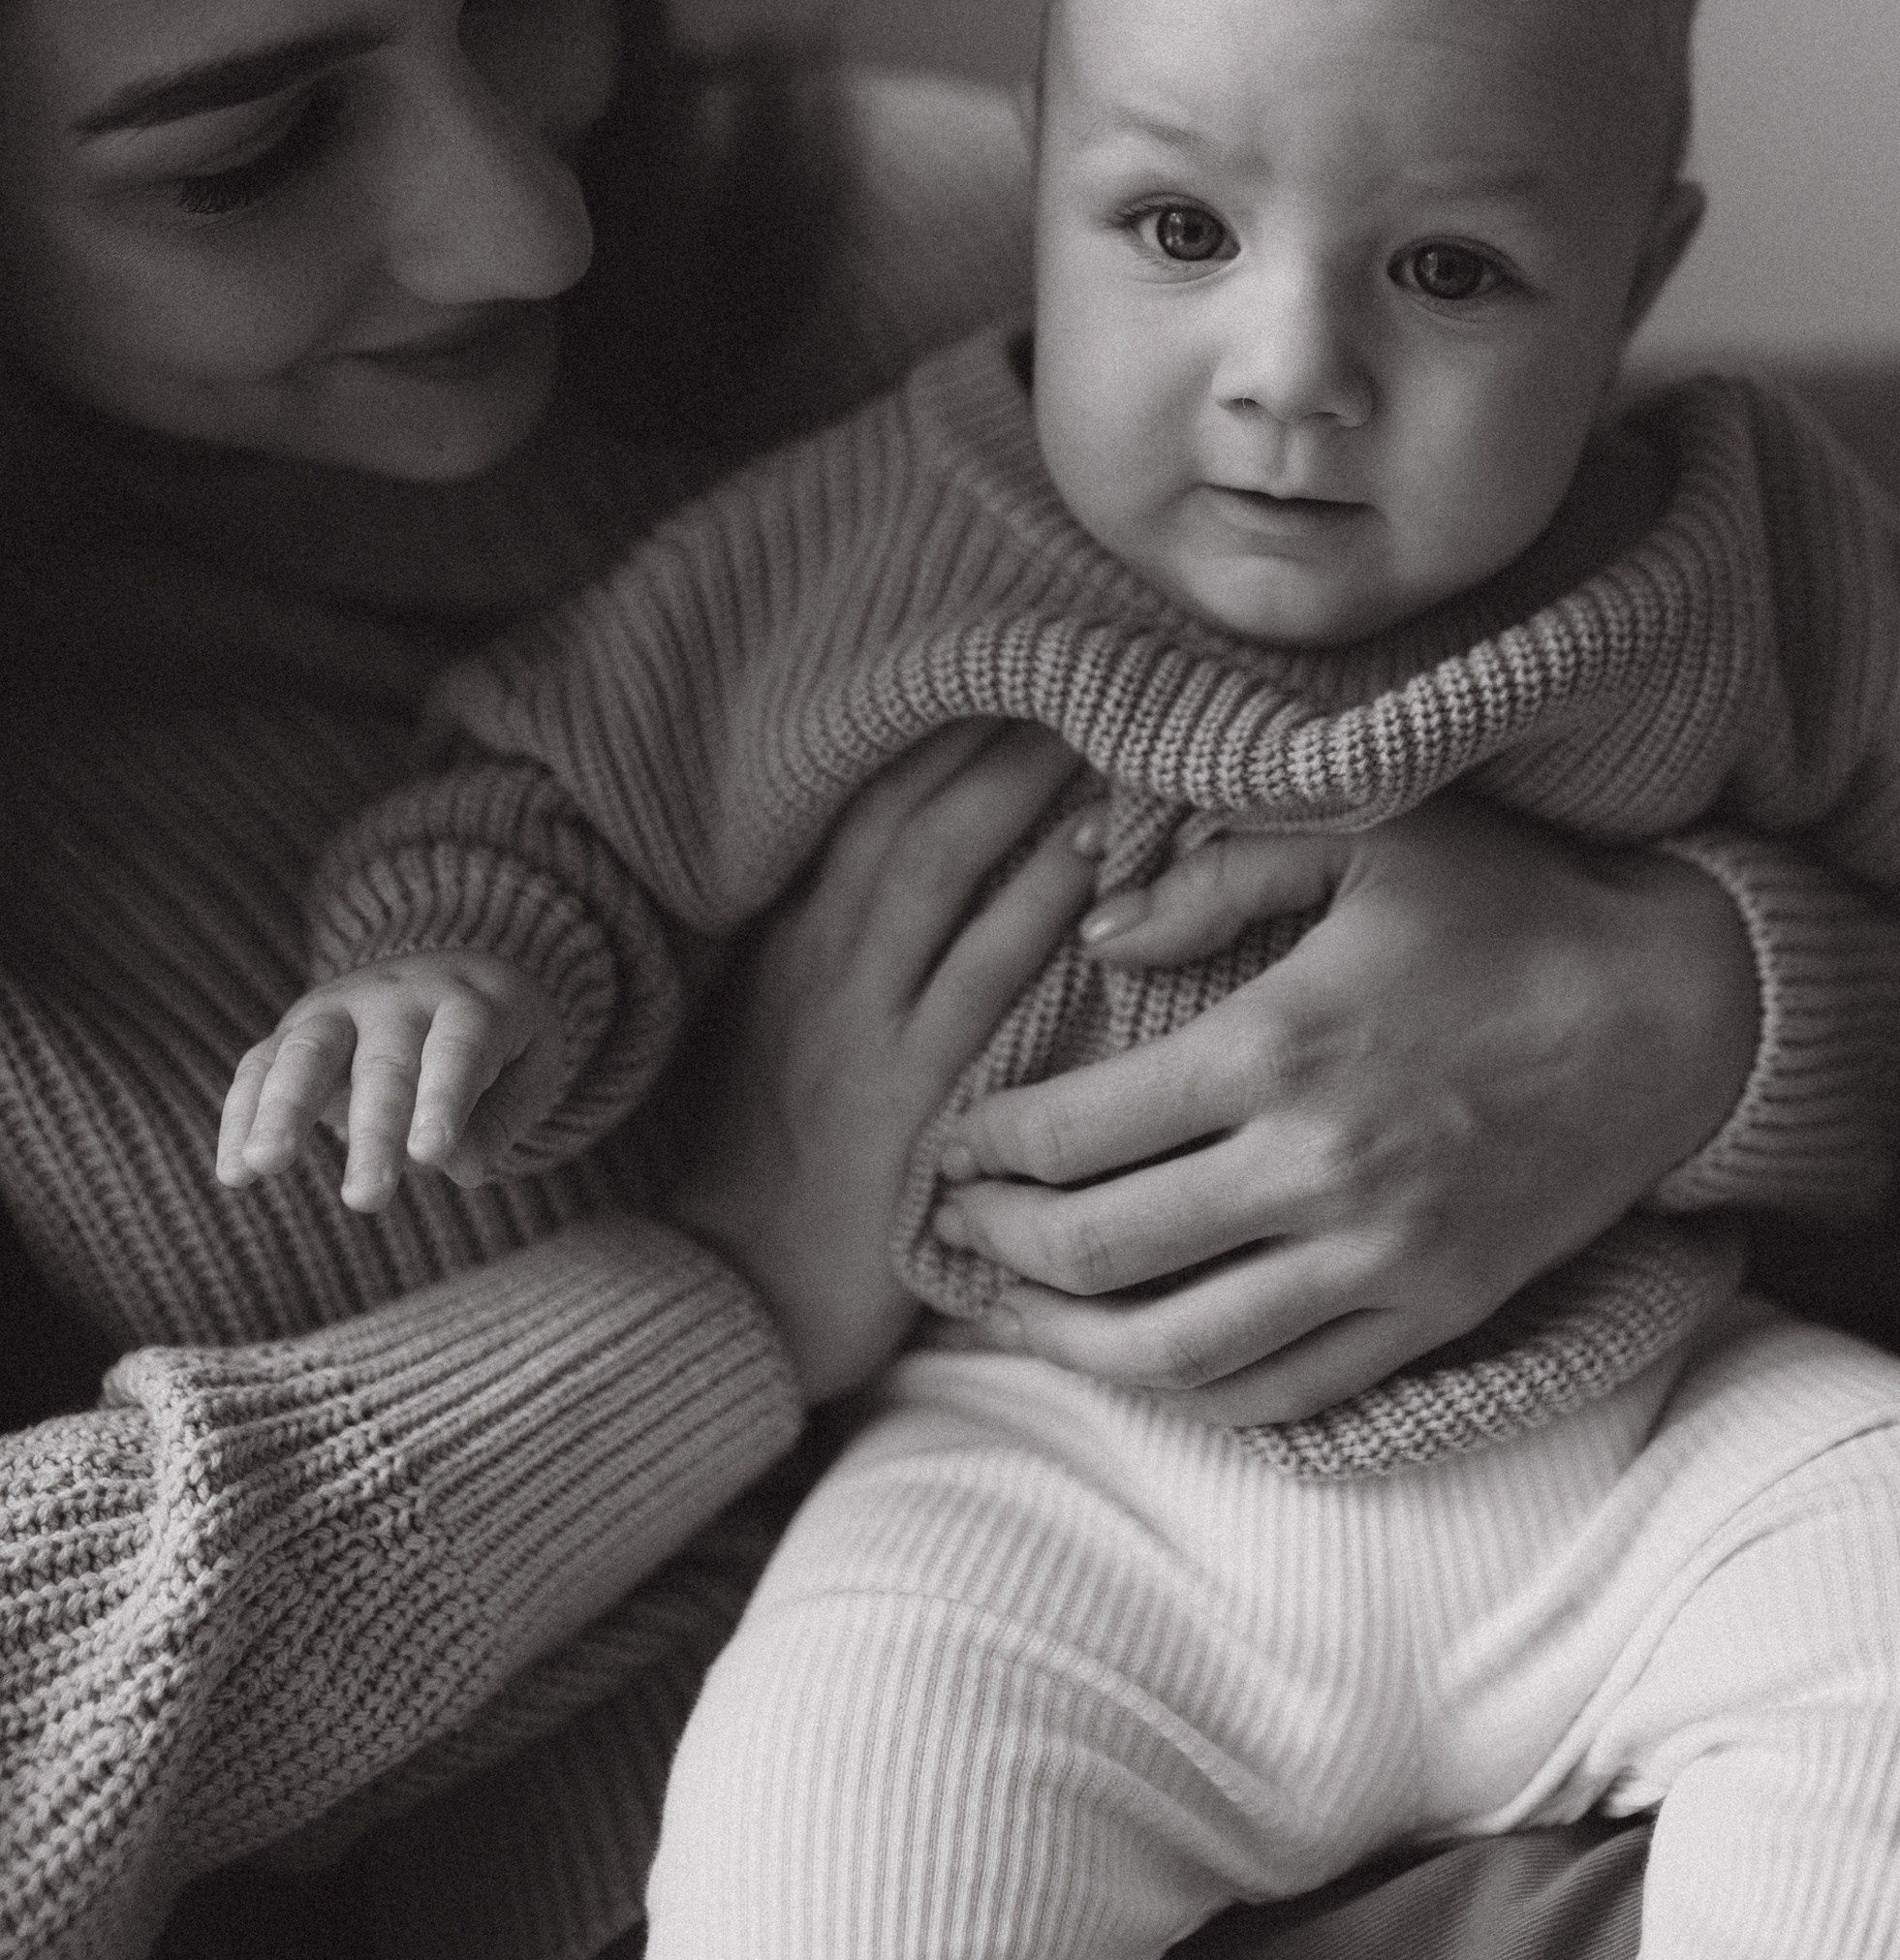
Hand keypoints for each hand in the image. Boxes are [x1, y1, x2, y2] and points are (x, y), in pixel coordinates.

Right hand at [219, 950, 559, 1213]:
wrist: (453, 965)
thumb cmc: (499, 1037)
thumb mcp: (529, 1066)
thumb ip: (500, 1119)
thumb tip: (461, 1167)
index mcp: (468, 1003)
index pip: (456, 1050)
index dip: (444, 1100)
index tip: (432, 1155)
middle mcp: (399, 997)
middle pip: (383, 1062)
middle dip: (372, 1130)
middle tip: (365, 1199)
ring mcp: (340, 1007)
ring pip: (306, 1051)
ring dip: (283, 1109)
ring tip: (263, 1166)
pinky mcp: (294, 1028)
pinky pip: (260, 1066)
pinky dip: (242, 1115)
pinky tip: (233, 1173)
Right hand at [668, 723, 1107, 1403]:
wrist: (732, 1300)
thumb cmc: (765, 1170)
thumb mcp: (771, 1040)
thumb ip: (831, 952)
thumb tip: (906, 859)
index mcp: (784, 948)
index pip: (859, 808)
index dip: (934, 731)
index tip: (1006, 663)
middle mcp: (819, 968)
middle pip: (909, 812)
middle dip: (989, 730)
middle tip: (1077, 659)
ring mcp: (864, 1028)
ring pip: (945, 872)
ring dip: (1026, 787)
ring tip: (1107, 719)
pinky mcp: (911, 1095)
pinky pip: (985, 978)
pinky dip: (1043, 904)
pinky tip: (1105, 854)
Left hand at [929, 794, 1759, 1425]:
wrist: (1680, 1010)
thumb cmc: (1514, 904)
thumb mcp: (1366, 835)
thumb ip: (1215, 870)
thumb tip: (1095, 930)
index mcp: (1281, 1047)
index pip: (1079, 1131)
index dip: (990, 1145)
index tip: (953, 1137)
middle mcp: (1319, 1171)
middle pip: (1103, 1250)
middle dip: (1002, 1242)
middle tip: (957, 1222)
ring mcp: (1381, 1258)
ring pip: (1180, 1352)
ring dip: (1072, 1343)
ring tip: (1018, 1309)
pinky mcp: (1437, 1313)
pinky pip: (1288, 1392)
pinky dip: (1195, 1396)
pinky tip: (1144, 1367)